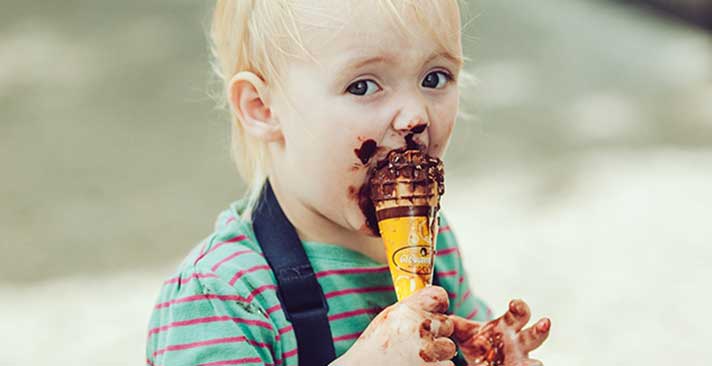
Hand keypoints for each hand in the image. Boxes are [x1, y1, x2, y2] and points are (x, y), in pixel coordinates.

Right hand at [332, 286, 457, 365]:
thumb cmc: (372, 352)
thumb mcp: (386, 321)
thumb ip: (410, 310)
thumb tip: (432, 302)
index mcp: (406, 311)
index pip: (438, 296)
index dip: (438, 305)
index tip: (434, 313)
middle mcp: (418, 327)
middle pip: (447, 324)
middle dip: (437, 334)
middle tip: (417, 344)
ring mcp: (428, 351)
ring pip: (449, 348)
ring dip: (437, 354)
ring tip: (415, 359)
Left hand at [449, 299, 550, 365]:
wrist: (481, 362)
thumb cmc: (478, 344)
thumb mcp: (465, 333)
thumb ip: (455, 325)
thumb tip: (441, 318)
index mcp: (508, 327)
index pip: (519, 313)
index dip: (520, 307)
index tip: (514, 303)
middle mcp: (519, 343)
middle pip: (535, 334)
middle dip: (541, 328)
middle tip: (545, 322)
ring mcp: (521, 360)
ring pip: (536, 361)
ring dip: (536, 363)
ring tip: (536, 364)